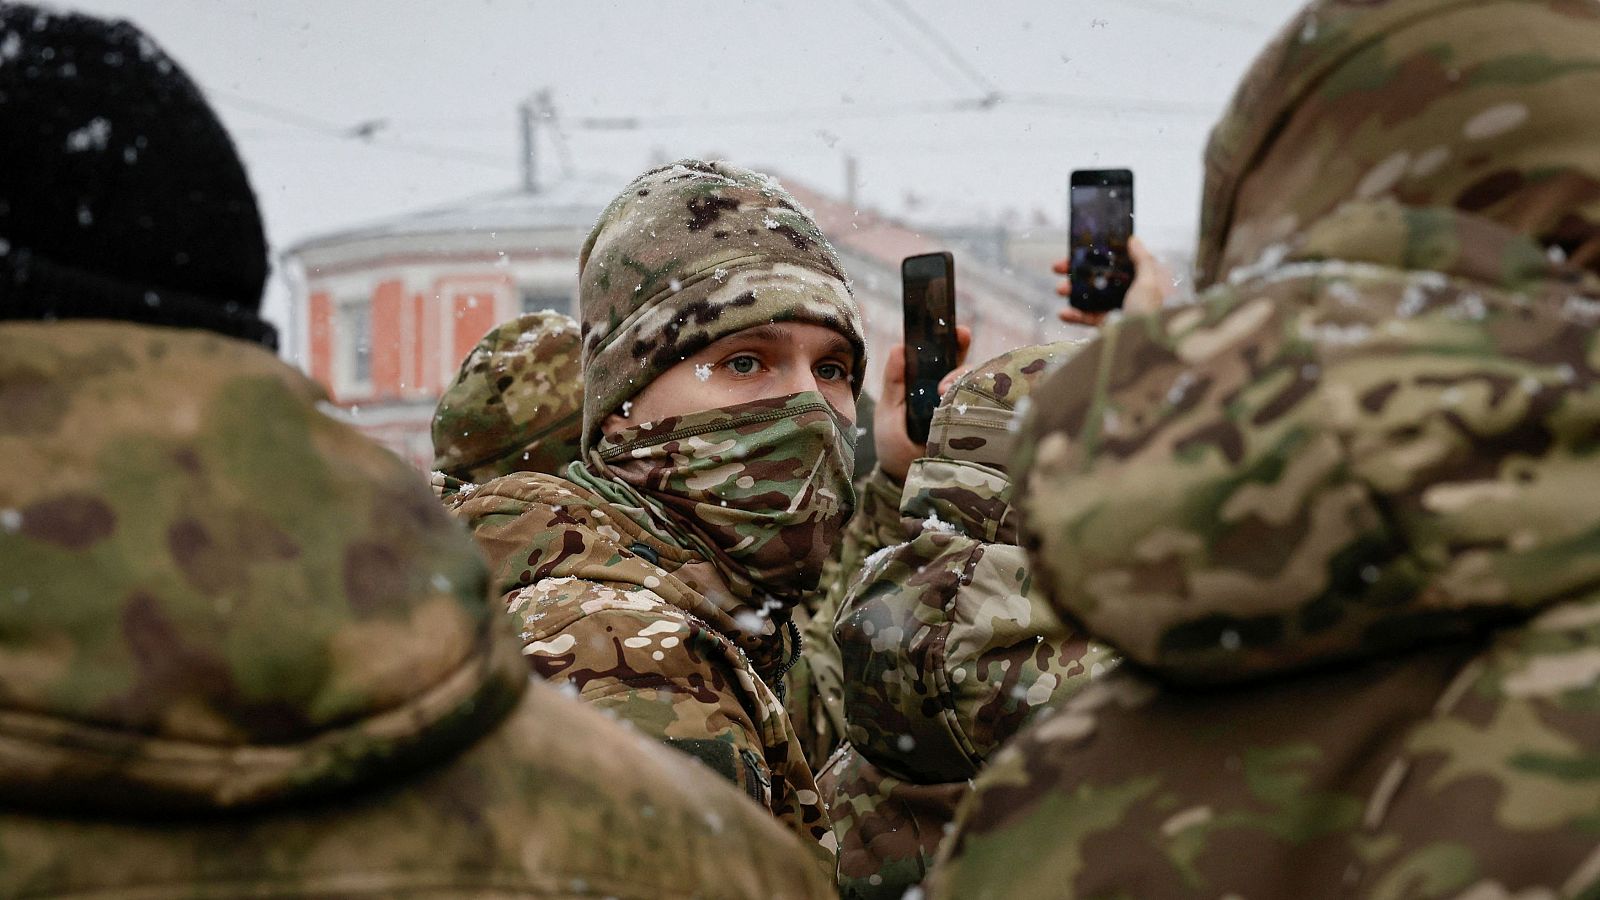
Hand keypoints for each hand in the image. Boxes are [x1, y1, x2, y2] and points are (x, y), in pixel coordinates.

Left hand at [875, 325, 971, 480]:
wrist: (906, 485)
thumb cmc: (895, 447)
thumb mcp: (889, 412)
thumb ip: (894, 382)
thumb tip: (898, 348)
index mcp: (932, 388)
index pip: (948, 359)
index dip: (955, 343)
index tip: (959, 332)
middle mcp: (954, 398)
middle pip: (968, 369)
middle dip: (967, 356)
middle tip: (962, 344)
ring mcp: (967, 414)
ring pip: (979, 388)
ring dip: (967, 381)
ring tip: (945, 390)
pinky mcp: (979, 433)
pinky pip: (990, 413)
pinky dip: (986, 404)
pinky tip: (973, 404)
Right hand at [1053, 236, 1173, 326]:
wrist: (1144, 347)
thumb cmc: (1151, 313)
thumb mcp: (1150, 282)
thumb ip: (1142, 261)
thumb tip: (1133, 240)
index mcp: (1143, 279)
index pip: (1118, 261)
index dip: (1099, 254)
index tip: (1080, 249)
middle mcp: (1131, 292)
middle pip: (1100, 276)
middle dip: (1077, 272)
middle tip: (1057, 267)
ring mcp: (1119, 309)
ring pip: (1092, 296)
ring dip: (1073, 292)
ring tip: (1059, 290)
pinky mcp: (1109, 326)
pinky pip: (1089, 318)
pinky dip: (1075, 315)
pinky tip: (1063, 313)